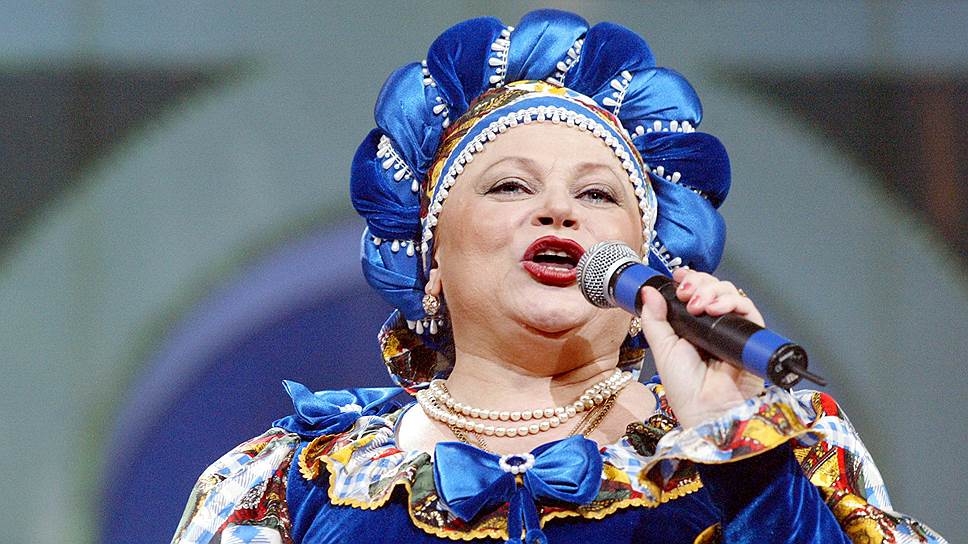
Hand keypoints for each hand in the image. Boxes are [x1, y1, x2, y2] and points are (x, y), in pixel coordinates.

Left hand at [638, 268, 765, 427]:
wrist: (707, 410)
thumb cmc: (685, 388)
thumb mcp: (662, 349)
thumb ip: (654, 319)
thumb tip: (648, 291)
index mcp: (691, 327)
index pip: (695, 293)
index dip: (689, 280)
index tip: (678, 276)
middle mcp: (713, 326)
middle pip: (713, 288)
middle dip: (699, 283)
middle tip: (685, 293)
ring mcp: (732, 330)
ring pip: (730, 294)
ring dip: (712, 291)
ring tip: (697, 306)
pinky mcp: (751, 337)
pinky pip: (747, 309)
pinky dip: (732, 302)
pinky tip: (715, 309)